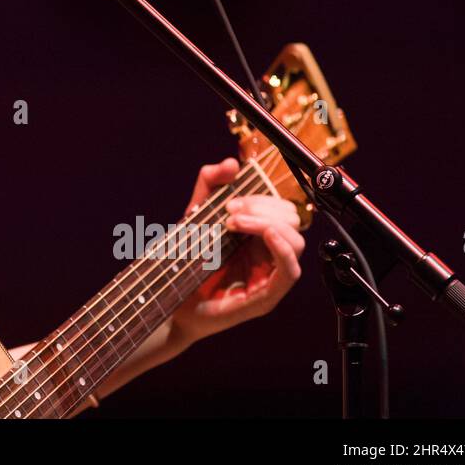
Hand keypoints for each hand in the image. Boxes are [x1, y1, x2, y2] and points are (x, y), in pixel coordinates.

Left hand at [168, 157, 305, 348]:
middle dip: (263, 208)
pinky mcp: (265, 297)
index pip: (282, 209)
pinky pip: (289, 271)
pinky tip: (266, 234)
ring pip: (295, 242)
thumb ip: (210, 185)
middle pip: (293, 221)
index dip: (262, 198)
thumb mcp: (195, 215)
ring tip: (234, 223)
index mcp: (260, 237)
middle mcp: (269, 255)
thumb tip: (231, 164)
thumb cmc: (185, 263)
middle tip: (230, 211)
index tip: (230, 201)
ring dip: (267, 224)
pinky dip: (282, 248)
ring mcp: (269, 277)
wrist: (169, 300)